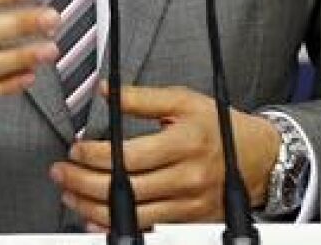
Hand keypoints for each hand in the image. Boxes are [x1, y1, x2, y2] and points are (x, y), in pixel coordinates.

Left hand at [49, 84, 280, 228]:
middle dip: (83, 182)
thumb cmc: (219, 126)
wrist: (258, 157)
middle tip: (62, 173)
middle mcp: (188, 178)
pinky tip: (96, 220)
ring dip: (93, 207)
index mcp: (185, 144)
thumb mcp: (183, 101)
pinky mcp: (191, 222)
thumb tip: (106, 90)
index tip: (76, 148)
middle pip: (125, 188)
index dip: (96, 155)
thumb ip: (141, 97)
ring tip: (71, 194)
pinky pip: (148, 230)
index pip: (129, 156)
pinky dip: (117, 228)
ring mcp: (189, 205)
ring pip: (132, 215)